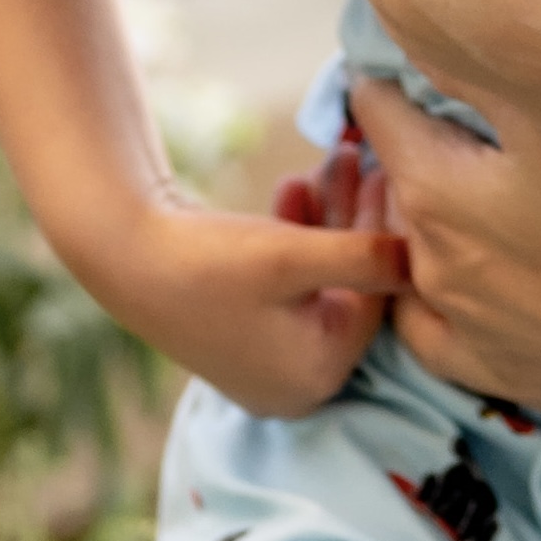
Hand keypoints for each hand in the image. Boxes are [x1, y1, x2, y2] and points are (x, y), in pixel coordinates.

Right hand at [78, 186, 407, 418]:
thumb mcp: (296, 257)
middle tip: (365, 164)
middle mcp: (294, 382)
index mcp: (315, 378)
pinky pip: (290, 282)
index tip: (395, 179)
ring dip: (328, 219)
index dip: (389, 236)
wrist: (118, 248)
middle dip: (356, 221)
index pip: (376, 302)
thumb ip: (367, 258)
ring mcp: (267, 359)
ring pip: (321, 279)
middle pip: (350, 290)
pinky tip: (292, 185)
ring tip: (331, 158)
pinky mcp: (243, 329)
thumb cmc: (209, 259)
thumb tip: (422, 260)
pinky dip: (297, 237)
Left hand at [350, 79, 540, 423]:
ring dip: (435, 215)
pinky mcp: (485, 365)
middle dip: (421, 145)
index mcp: (435, 186)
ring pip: (416, 248)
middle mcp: (427, 255)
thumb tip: (432, 35)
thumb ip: (488, 74)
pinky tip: (463, 275)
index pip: (376, 110)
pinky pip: (432, 325)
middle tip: (465, 122)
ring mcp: (453, 318)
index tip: (407, 63)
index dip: (389, 79)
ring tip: (483, 192)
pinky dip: (436, 293)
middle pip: (400, 178)